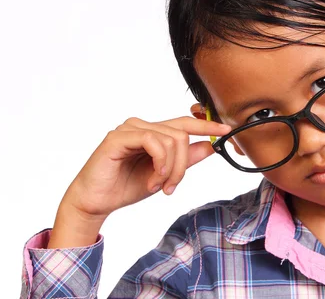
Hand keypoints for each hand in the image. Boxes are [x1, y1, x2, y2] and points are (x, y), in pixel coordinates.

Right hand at [61, 116, 230, 220]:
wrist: (96, 202)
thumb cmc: (125, 187)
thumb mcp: (164, 175)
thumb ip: (185, 159)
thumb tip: (210, 146)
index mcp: (153, 132)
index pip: (185, 123)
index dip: (207, 125)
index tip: (228, 130)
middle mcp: (142, 125)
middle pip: (182, 134)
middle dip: (183, 164)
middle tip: (172, 186)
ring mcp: (130, 128)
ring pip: (171, 139)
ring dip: (171, 169)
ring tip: (158, 185)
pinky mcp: (119, 137)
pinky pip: (154, 141)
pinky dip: (160, 163)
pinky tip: (153, 179)